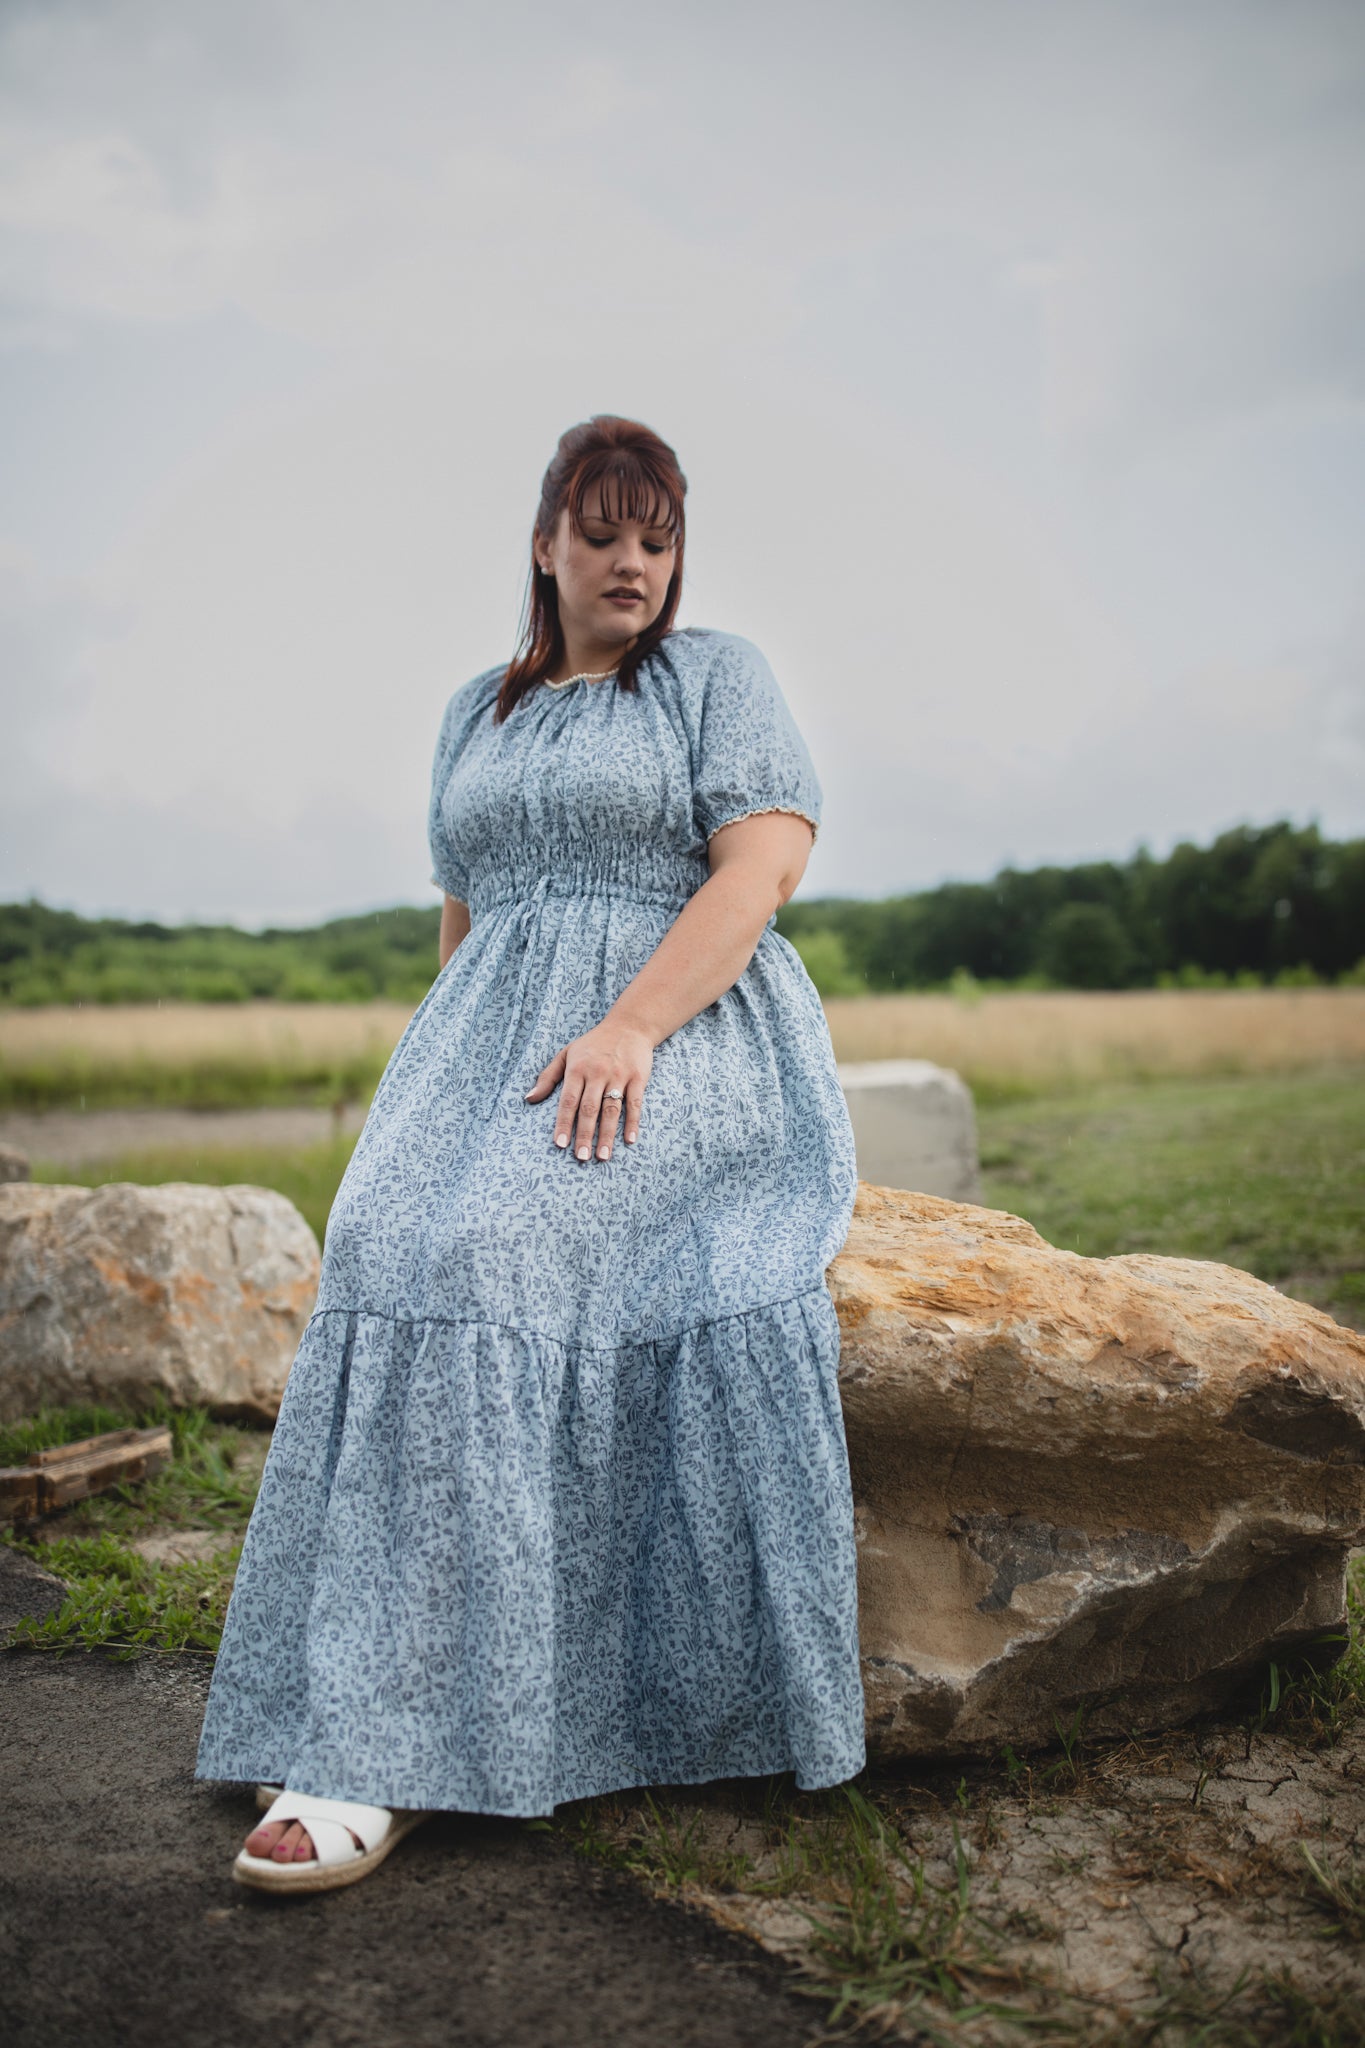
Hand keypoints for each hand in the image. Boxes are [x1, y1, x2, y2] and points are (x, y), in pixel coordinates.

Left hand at [524, 1018, 653, 1160]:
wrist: (629, 1026)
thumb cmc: (594, 1044)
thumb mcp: (566, 1054)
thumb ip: (547, 1077)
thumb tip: (529, 1099)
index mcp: (577, 1069)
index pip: (568, 1101)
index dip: (564, 1123)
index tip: (560, 1144)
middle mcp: (597, 1073)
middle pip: (589, 1109)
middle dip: (584, 1135)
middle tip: (581, 1157)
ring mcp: (618, 1075)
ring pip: (611, 1110)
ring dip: (607, 1135)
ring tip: (602, 1156)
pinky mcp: (638, 1078)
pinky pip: (635, 1103)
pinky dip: (633, 1122)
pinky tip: (629, 1140)